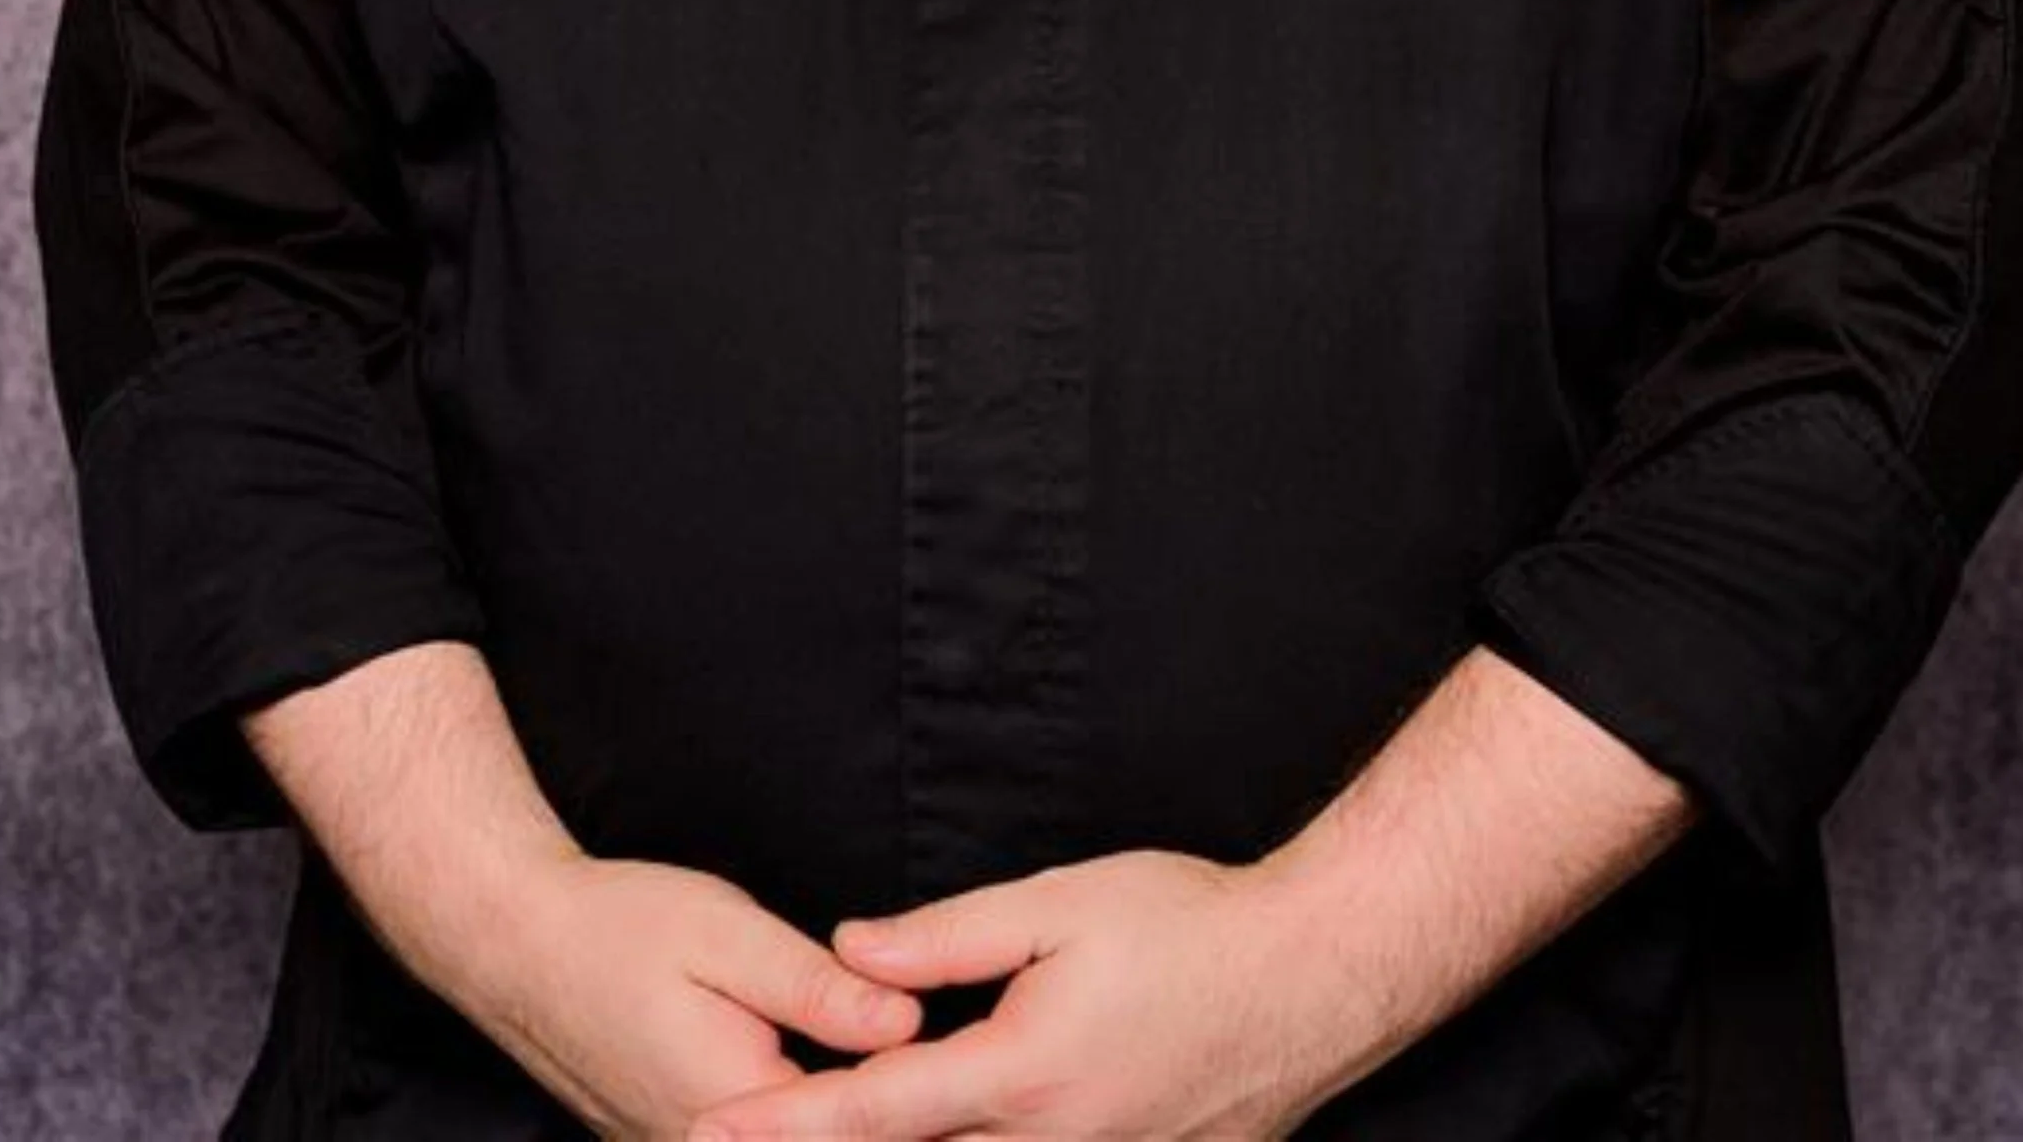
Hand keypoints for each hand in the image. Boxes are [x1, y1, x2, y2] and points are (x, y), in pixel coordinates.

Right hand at [458, 853, 926, 1140]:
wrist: (515, 944)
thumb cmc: (619, 925)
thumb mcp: (729, 934)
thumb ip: (819, 988)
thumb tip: (909, 1023)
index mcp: (733, 1107)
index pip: (850, 1122)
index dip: (911, 1093)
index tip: (961, 1070)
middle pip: (818, 1135)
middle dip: (871, 1109)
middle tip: (916, 1053)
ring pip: (786, 1138)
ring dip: (831, 1112)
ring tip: (887, 1071)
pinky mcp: (667, 1141)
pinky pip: (746, 1137)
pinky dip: (788, 1115)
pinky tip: (819, 1074)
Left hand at [679, 848, 1367, 1141]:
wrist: (1311, 979)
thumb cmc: (1189, 927)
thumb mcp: (1058, 905)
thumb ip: (947, 938)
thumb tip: (850, 954)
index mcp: (1021, 1077)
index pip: (872, 1118)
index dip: (783, 1131)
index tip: (711, 1136)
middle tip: (749, 1134)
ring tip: (831, 1129)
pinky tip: (960, 1128)